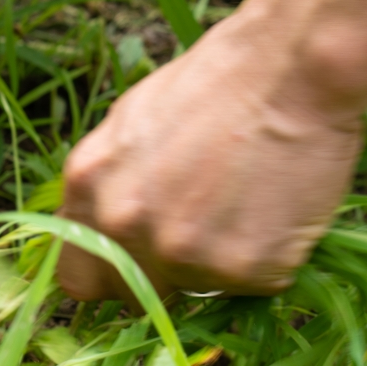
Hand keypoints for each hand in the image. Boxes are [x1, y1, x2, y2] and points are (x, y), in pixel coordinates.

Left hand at [57, 6, 366, 300]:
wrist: (288, 68)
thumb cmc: (218, 82)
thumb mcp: (133, 122)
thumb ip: (113, 182)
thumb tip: (110, 226)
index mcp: (89, 187)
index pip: (78, 276)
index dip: (112, 274)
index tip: (139, 262)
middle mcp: (124, 226)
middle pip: (134, 297)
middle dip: (167, 278)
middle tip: (205, 232)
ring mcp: (182, 252)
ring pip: (199, 291)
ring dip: (223, 263)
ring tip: (248, 202)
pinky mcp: (241, 268)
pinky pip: (255, 284)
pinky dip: (271, 257)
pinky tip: (278, 206)